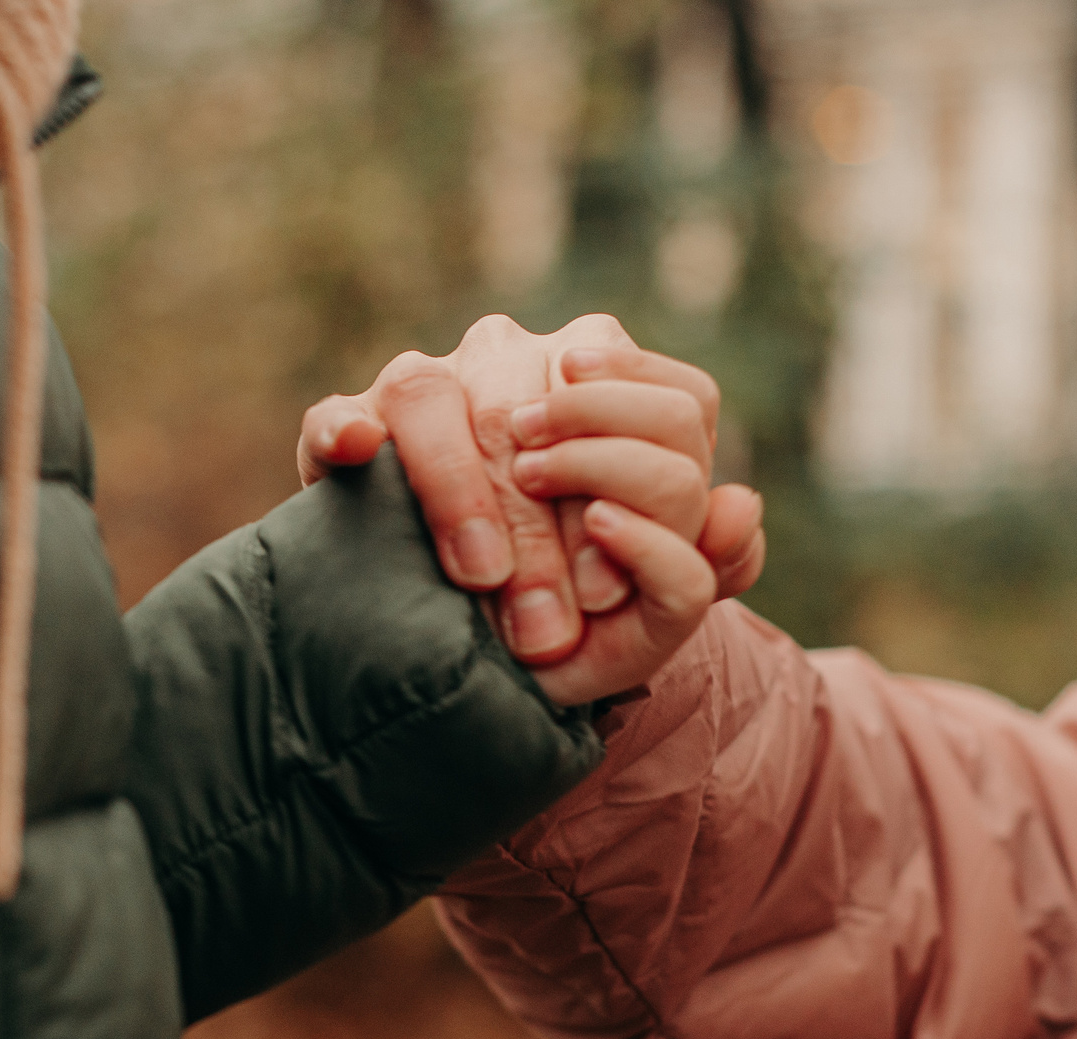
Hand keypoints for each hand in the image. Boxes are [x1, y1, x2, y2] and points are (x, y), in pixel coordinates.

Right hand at [300, 316, 764, 704]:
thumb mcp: (648, 602)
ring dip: (464, 493)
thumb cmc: (570, 606)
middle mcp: (518, 358)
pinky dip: (344, 430)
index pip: (652, 401)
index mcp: (608, 378)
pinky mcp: (348, 423)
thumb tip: (740, 505)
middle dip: (547, 529)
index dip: (634, 491)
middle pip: (546, 406)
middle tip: (547, 627)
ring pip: (440, 397)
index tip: (607, 587)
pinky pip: (336, 414)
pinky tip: (357, 452)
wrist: (463, 642)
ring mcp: (429, 383)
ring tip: (480, 578)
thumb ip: (709, 561)